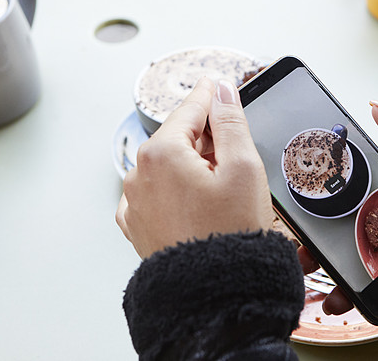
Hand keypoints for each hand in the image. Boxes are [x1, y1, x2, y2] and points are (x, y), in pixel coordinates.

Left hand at [116, 77, 272, 258]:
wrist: (215, 294)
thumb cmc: (230, 235)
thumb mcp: (243, 167)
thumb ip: (230, 121)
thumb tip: (220, 91)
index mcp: (161, 153)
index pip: (189, 110)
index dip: (209, 96)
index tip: (215, 83)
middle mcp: (138, 174)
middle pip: (177, 138)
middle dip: (205, 139)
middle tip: (234, 153)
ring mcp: (135, 203)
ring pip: (168, 167)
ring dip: (192, 166)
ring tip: (223, 189)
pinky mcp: (139, 227)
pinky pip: (159, 194)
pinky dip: (178, 190)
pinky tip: (201, 204)